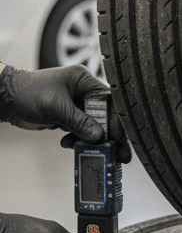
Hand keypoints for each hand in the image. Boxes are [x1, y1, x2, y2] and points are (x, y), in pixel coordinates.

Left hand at [0, 64, 130, 162]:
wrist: (4, 100)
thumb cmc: (26, 93)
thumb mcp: (56, 108)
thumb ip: (79, 122)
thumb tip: (99, 137)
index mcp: (83, 80)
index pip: (109, 101)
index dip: (116, 119)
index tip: (119, 137)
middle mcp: (83, 91)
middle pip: (105, 115)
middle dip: (109, 134)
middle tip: (118, 152)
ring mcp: (76, 105)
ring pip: (94, 125)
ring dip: (91, 140)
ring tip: (88, 150)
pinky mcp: (68, 116)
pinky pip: (81, 130)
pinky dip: (78, 139)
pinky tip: (68, 143)